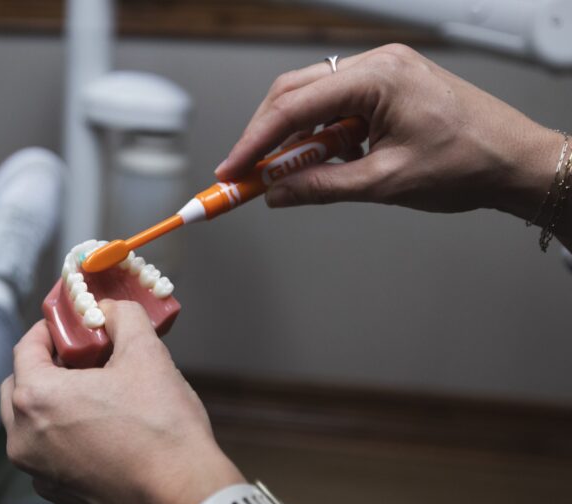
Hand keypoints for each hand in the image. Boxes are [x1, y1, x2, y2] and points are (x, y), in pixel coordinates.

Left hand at [0, 300, 242, 503]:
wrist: (182, 497)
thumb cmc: (162, 428)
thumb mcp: (146, 354)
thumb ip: (122, 318)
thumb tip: (110, 309)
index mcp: (35, 398)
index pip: (25, 348)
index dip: (48, 330)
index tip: (71, 325)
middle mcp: (23, 437)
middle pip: (18, 387)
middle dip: (45, 367)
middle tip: (82, 357)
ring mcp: (37, 471)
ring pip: (29, 423)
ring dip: (51, 403)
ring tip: (93, 393)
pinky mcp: (56, 493)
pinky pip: (47, 453)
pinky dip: (62, 436)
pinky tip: (100, 430)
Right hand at [214, 44, 561, 222]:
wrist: (518, 161)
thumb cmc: (468, 164)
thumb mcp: (384, 183)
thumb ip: (321, 186)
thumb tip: (275, 192)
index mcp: (378, 77)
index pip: (294, 106)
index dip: (254, 142)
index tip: (231, 171)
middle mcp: (378, 64)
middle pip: (295, 93)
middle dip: (266, 136)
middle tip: (246, 176)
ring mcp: (384, 72)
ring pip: (313, 99)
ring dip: (295, 138)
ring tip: (289, 176)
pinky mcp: (389, 87)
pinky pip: (337, 106)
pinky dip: (321, 136)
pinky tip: (325, 162)